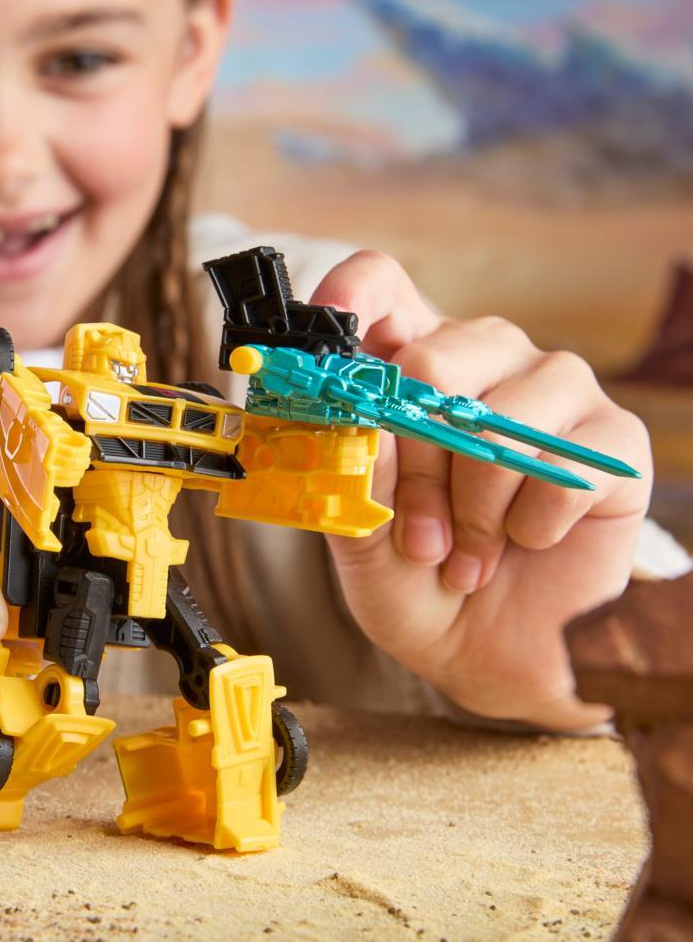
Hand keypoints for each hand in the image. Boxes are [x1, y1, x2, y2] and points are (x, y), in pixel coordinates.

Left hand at [311, 252, 652, 729]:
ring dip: (474, 504)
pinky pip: (568, 462)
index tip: (329, 326)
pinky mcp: (611, 441)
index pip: (381, 290)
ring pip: (500, 416)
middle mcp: (483, 362)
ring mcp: (553, 392)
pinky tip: (524, 542)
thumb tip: (356, 421)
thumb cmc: (413, 581)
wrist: (482, 652)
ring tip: (464, 554)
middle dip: (416, 465)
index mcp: (410, 370)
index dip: (352, 297)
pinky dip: (532, 523)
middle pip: (435, 360)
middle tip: (417, 535)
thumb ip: (353, 473)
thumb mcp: (361, 534)